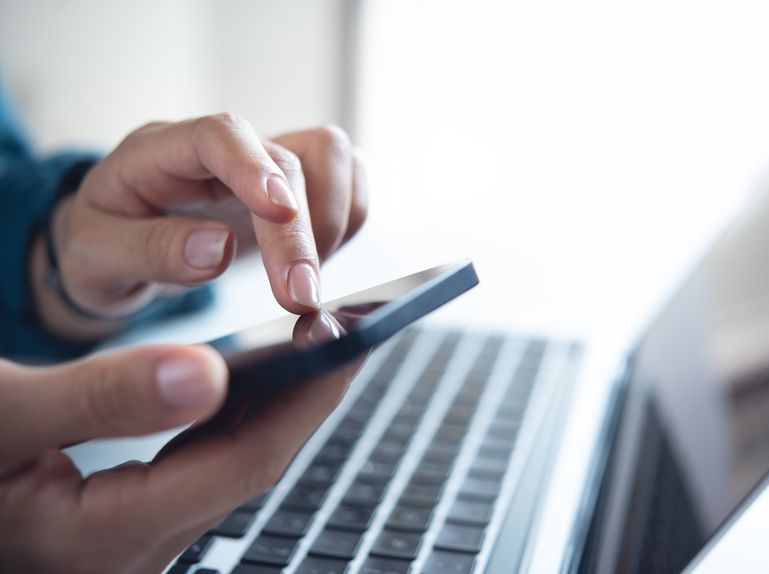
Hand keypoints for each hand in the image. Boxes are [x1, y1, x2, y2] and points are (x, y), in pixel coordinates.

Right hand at [0, 318, 360, 572]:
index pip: (243, 459)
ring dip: (278, 402)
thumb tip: (206, 372)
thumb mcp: (0, 417)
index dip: (305, 396)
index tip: (348, 338)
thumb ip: (100, 401)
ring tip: (313, 343)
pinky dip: (235, 412)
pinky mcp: (126, 513)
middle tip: (350, 330)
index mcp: (106, 535)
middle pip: (250, 461)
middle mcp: (134, 545)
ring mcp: (133, 533)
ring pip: (231, 460)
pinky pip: (203, 458)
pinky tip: (247, 376)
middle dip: (307, 395)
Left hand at [32, 117, 367, 338]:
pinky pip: (348, 181)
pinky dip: (349, 221)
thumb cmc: (105, 248)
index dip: (253, 167)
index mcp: (162, 151)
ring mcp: (265, 162)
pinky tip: (319, 262)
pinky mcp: (297, 184)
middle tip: (299, 300)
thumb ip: (152, 250)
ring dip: (334, 221)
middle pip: (287, 162)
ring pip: (331, 157)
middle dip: (301, 234)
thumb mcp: (98, 258)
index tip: (278, 211)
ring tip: (305, 278)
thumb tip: (217, 250)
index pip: (219, 135)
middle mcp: (223, 147)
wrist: (123, 248)